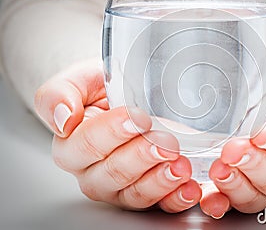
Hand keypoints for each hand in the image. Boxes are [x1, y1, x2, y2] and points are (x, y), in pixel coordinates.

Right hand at [34, 59, 201, 211]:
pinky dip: (176, 198)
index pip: (87, 146)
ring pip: (136, 194)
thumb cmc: (102, 88)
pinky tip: (189, 187)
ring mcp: (121, 187)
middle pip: (114, 174)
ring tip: (180, 164)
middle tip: (166, 141)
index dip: (113, 133)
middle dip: (142, 157)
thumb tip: (63, 118)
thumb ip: (58, 95)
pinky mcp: (146, 193)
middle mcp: (93, 172)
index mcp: (72, 147)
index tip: (138, 118)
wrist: (126, 93)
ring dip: (161, 180)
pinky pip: (160, 204)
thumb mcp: (78, 80)